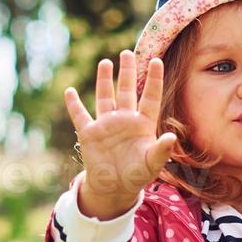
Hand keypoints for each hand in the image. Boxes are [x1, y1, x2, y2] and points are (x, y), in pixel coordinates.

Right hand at [64, 49, 178, 219]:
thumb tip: (172, 137)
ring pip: (105, 97)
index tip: (156, 60)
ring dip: (104, 80)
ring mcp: (107, 125)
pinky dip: (74, 104)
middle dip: (127, 72)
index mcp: (143, 124)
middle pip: (127, 90)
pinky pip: (81, 115)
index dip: (153, 80)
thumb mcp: (152, 164)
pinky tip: (69, 91)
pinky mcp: (90, 134)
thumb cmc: (137, 175)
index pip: (150, 97)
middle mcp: (125, 120)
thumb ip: (161, 151)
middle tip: (127, 53)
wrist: (115, 188)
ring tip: (106, 62)